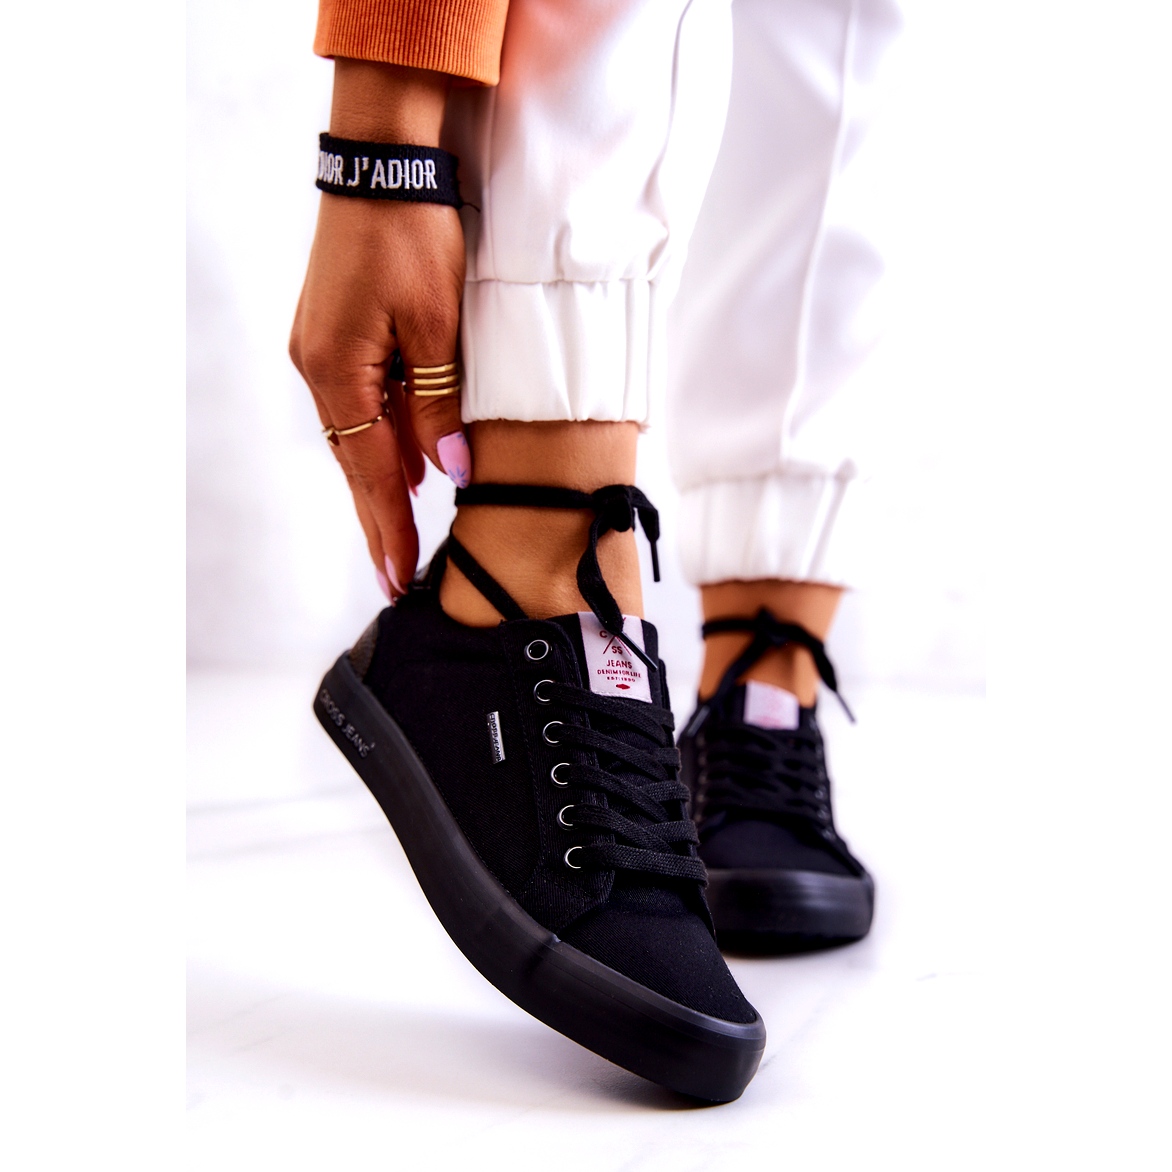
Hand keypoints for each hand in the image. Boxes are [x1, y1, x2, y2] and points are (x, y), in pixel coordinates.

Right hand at [288, 61, 467, 597]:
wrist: (384, 165)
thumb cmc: (413, 237)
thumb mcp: (438, 326)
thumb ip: (439, 404)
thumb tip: (446, 471)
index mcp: (338, 371)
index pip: (370, 472)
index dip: (388, 526)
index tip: (397, 576)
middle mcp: (319, 368)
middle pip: (355, 463)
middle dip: (378, 519)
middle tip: (392, 575)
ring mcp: (322, 350)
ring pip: (358, 434)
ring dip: (382, 481)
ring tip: (400, 534)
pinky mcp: (335, 334)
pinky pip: (362, 402)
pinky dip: (384, 437)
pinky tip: (404, 462)